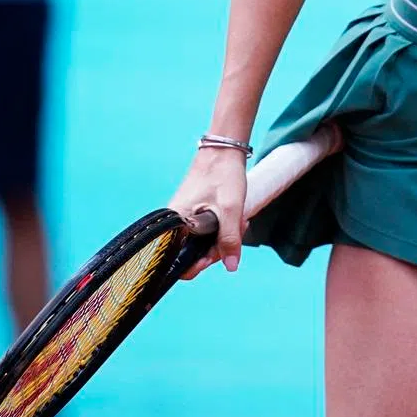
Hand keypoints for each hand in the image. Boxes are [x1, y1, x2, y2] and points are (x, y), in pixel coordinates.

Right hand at [167, 148, 247, 278]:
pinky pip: (207, 230)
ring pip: (204, 242)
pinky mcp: (194, 214)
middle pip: (193, 254)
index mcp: (174, 224)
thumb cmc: (224, 174)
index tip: (219, 254)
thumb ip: (229, 239)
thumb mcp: (231, 209)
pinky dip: (223, 228)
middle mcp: (174, 224)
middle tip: (238, 231)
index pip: (178, 262)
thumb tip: (231, 266)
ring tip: (241, 221)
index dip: (199, 264)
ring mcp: (185, 219)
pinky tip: (237, 218)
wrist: (224, 150)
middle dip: (219, 248)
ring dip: (225, 237)